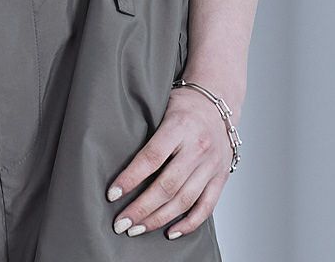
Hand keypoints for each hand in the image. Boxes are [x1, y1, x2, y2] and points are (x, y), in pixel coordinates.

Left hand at [105, 86, 235, 239]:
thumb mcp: (161, 106)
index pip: (151, 157)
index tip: (112, 194)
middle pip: (167, 185)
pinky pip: (206, 207)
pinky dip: (188, 223)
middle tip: (120, 223)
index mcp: (179, 126)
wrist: (218, 102)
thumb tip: (114, 154)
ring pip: (184, 200)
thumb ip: (146, 130)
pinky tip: (170, 232)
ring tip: (137, 229)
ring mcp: (212, 165)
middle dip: (141, 208)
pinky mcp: (221, 177)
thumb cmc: (183, 104)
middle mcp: (198, 148)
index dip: (130, 178)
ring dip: (158, 219)